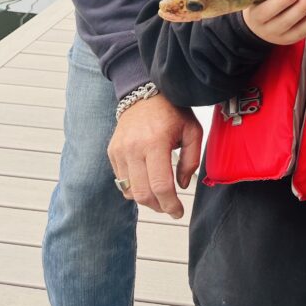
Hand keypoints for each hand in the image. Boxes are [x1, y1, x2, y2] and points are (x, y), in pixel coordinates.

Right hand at [108, 92, 201, 218]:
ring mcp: (120, 150)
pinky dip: (134, 187)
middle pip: (143, 194)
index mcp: (155, 142)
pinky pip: (121, 181)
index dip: (170, 205)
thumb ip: (191, 160)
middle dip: (159, 207)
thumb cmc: (172, 111)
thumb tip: (182, 185)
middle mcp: (133, 148)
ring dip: (146, 199)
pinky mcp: (112, 152)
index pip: (160, 186)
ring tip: (160, 195)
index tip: (178, 212)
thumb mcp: (192, 131)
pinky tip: (147, 180)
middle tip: (170, 207)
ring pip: (130, 191)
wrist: (145, 93)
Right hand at [243, 0, 305, 44]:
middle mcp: (268, 29)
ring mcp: (281, 37)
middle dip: (301, 8)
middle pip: (285, 21)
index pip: (267, 10)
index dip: (281, 2)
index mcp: (256, 15)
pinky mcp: (292, 39)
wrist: (257, 25)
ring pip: (299, 29)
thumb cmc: (260, 3)